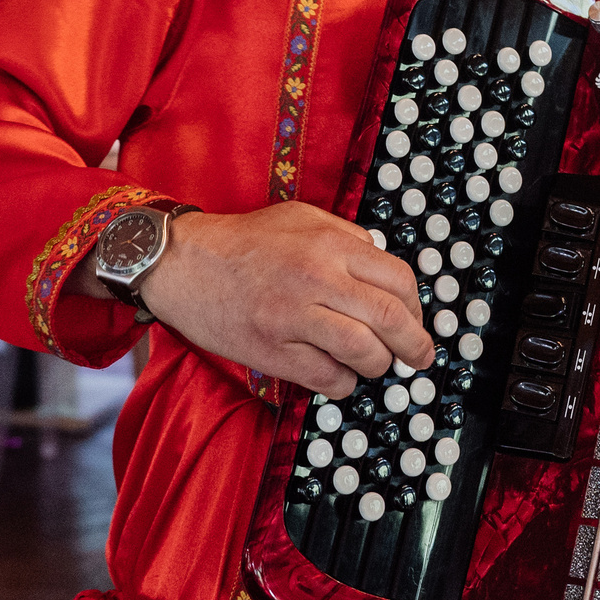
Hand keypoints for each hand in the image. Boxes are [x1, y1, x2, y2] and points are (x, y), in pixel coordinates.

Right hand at [132, 204, 431, 397]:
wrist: (181, 263)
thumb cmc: (242, 241)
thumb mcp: (301, 217)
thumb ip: (347, 237)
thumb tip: (383, 265)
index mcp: (329, 244)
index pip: (399, 280)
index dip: (417, 309)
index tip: (416, 322)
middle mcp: (317, 278)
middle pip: (390, 319)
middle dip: (414, 345)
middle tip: (418, 357)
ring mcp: (293, 317)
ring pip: (363, 352)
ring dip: (378, 365)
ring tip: (373, 365)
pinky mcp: (271, 350)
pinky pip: (327, 377)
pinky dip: (343, 382)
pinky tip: (339, 374)